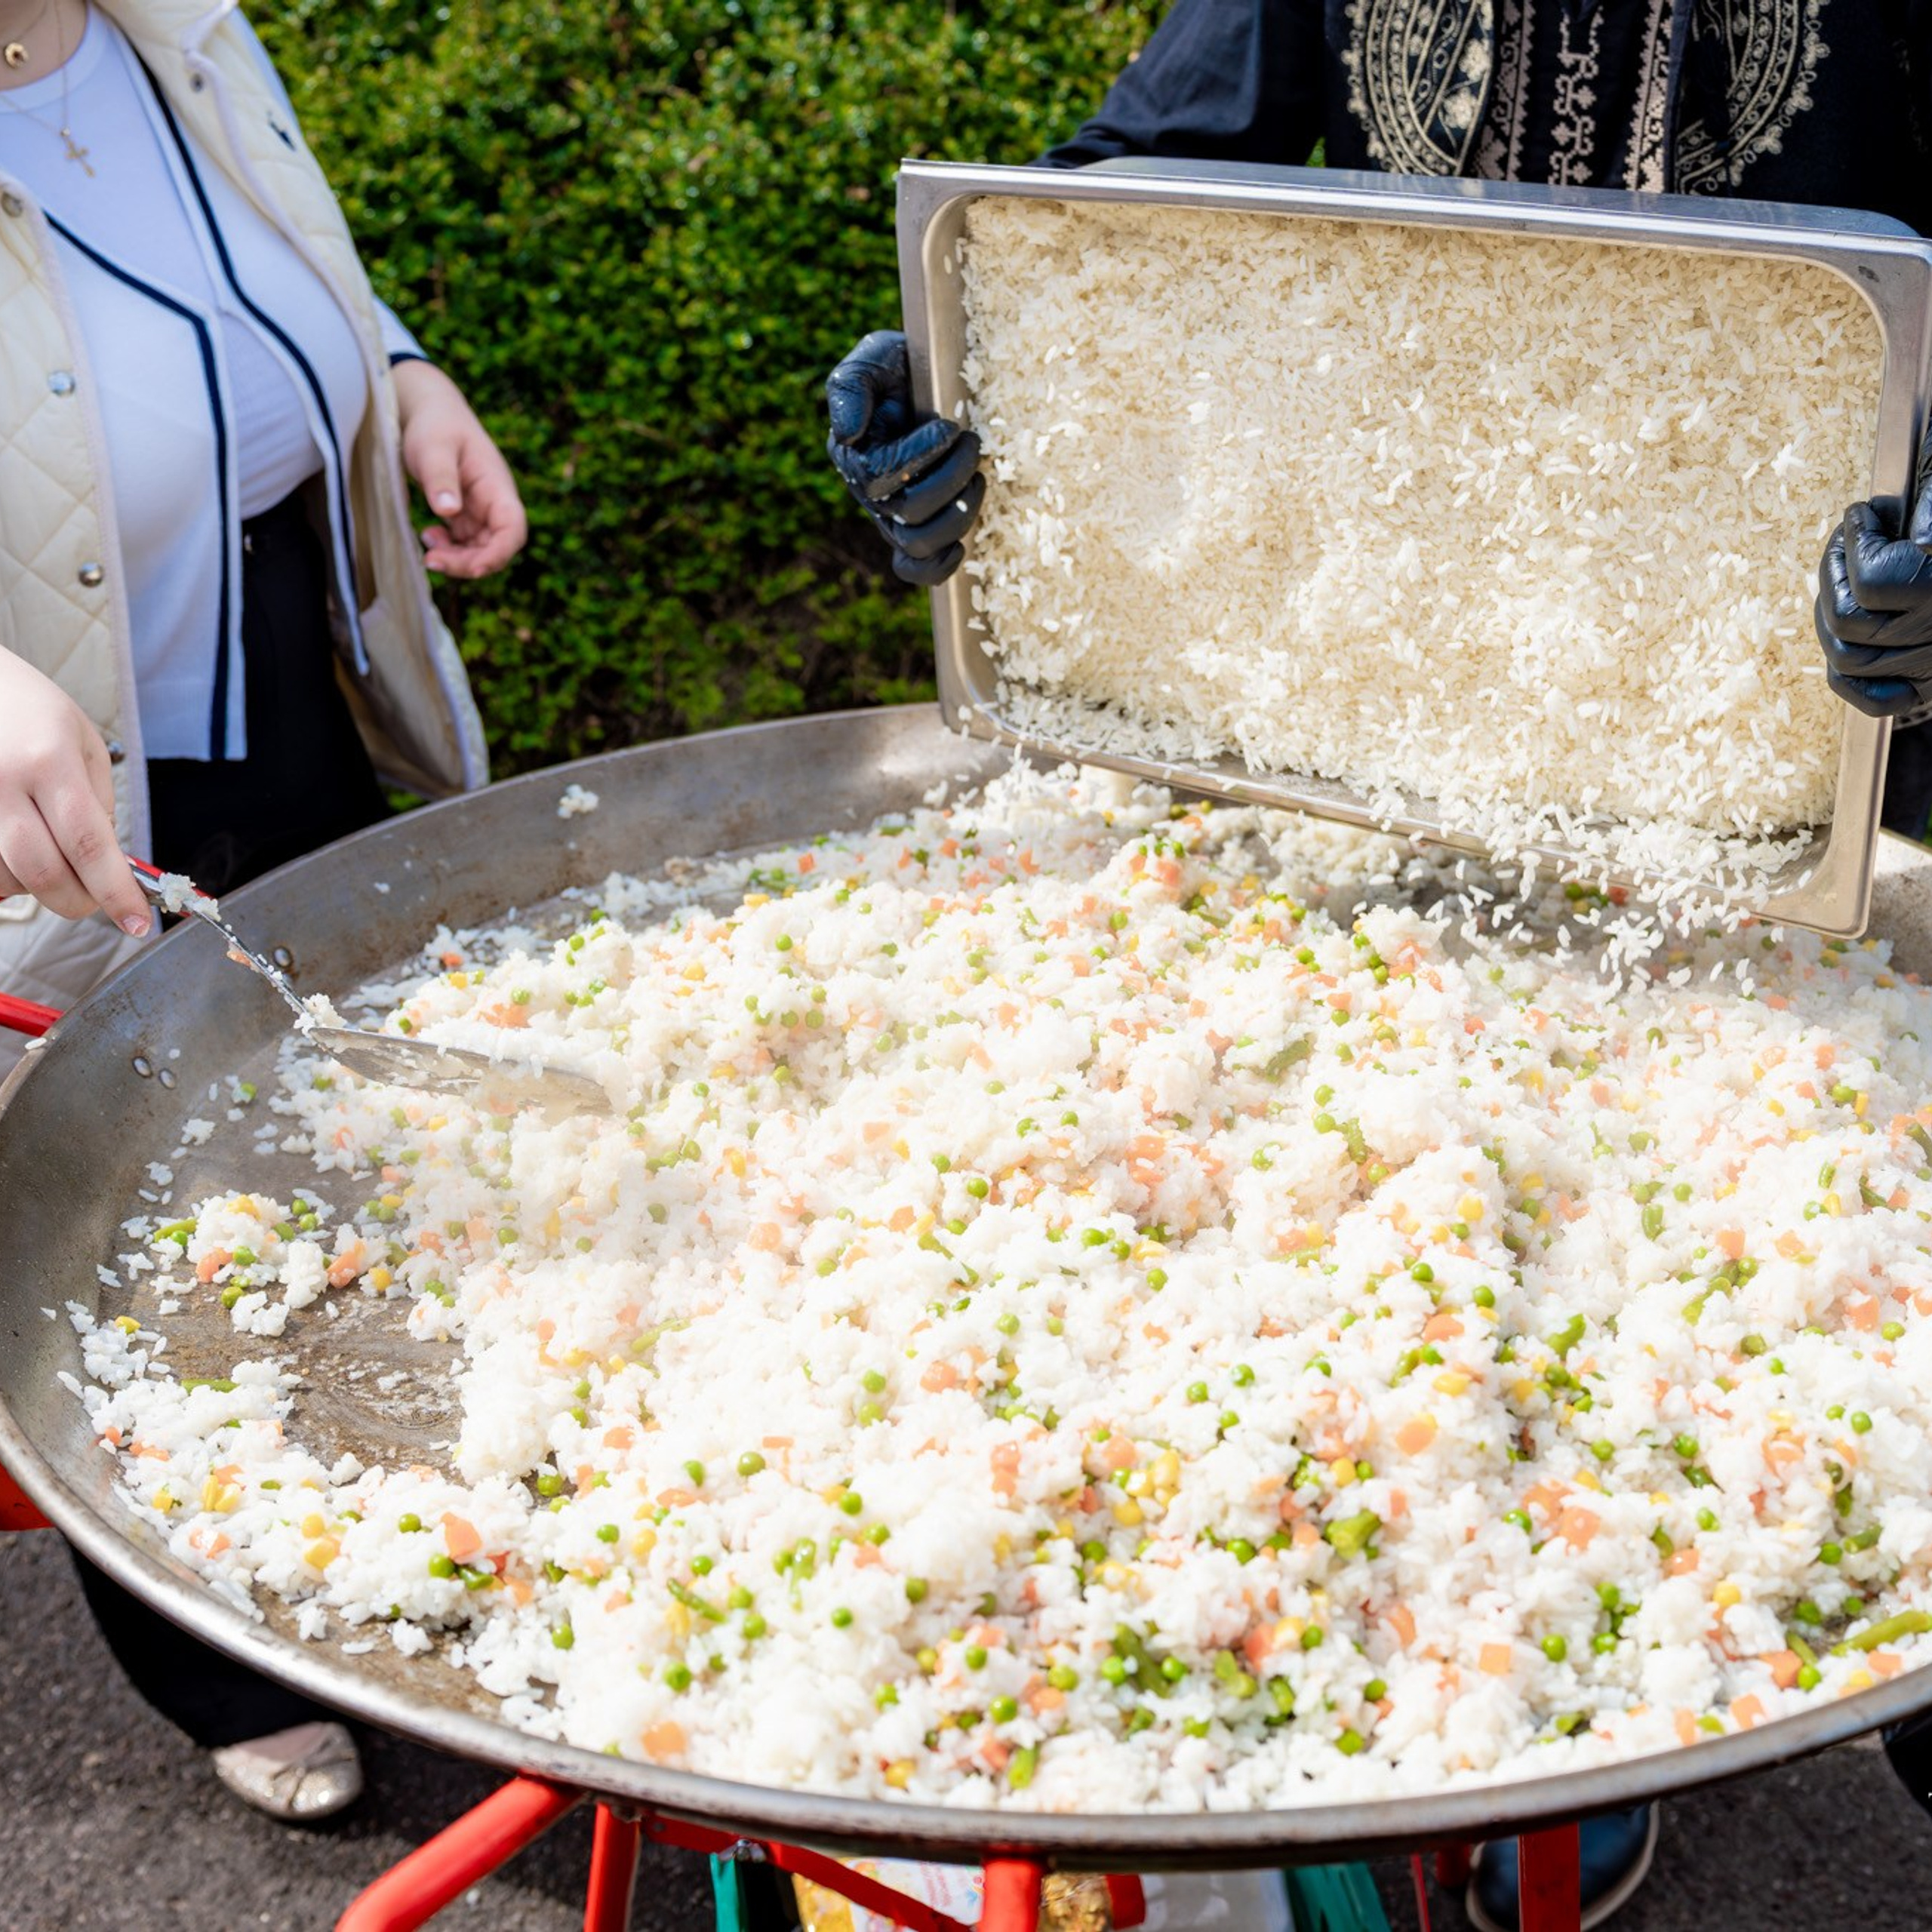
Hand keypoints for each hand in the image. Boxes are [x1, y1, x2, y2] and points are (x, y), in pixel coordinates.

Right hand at [0, 650, 148, 934]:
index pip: (89, 845)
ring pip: (9, 879)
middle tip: (96, 900)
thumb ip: (98, 802)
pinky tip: (20, 850)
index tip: (138, 924)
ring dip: (40, 886)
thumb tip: (107, 862)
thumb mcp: (83, 741)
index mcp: (49, 763)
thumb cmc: (31, 709)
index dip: (115, 893)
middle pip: (45, 874)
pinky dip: (8, 876)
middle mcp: (2, 784)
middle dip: (79, 901)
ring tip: (53, 855)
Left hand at [392, 360, 528, 579]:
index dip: (499, 553)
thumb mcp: (434, 448)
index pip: (512, 529)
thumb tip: (447, 511)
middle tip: (431, 561)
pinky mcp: (466, 515)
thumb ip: (441, 478)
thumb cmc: (435, 426)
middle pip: (496, 548)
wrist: (431, 413)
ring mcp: (481, 512)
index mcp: (497, 487)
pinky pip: (465, 544)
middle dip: (468, 563)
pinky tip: (429, 535)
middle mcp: (495, 504)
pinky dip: (449, 549)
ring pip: (480, 551)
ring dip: (456, 558)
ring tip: (427, 542)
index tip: (474, 569)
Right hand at [825, 329, 983, 586]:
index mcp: (854, 455)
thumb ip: (851, 387)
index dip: (917, 458)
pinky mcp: (918, 531)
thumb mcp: (874, 357)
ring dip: (958, 514)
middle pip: (906, 513)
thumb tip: (848, 435)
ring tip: (979, 476)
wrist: (932, 380)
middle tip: (973, 443)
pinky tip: (962, 546)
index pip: (876, 478)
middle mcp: (871, 494)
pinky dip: (938, 567)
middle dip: (949, 479)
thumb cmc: (902, 366)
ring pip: (918, 543)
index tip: (949, 427)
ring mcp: (894, 517)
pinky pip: (916, 569)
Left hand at [1815, 459, 1931, 717]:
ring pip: (1847, 659)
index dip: (1856, 544)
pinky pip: (1876, 697)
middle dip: (1833, 575)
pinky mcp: (1930, 683)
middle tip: (1845, 545)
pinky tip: (1850, 636)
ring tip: (1843, 581)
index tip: (1861, 515)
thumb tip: (1922, 544)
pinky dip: (1850, 675)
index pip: (1872, 583)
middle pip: (1847, 621)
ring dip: (1830, 617)